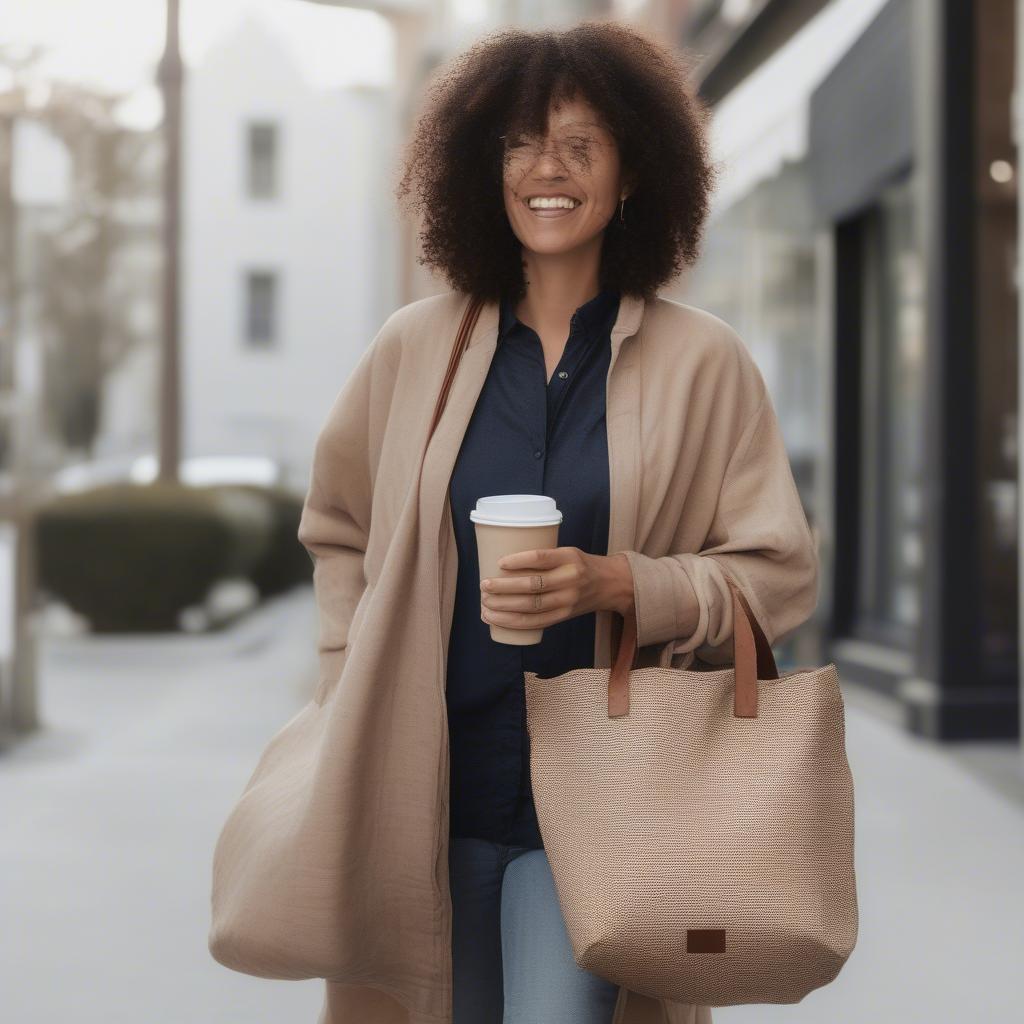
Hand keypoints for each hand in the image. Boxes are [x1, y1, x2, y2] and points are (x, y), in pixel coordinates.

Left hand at [480, 547, 635, 629]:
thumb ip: (542, 558)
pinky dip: (514, 622)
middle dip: (504, 588)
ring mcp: (568, 601)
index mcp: (569, 558)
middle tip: (484, 585)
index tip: (498, 563)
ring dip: (504, 607)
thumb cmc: (579, 565)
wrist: (610, 584)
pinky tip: (497, 620)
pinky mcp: (564, 616)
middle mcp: (570, 579)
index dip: (518, 560)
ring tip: (485, 604)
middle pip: (533, 586)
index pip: (541, 558)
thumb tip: (500, 563)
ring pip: (531, 606)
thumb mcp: (567, 552)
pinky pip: (536, 622)